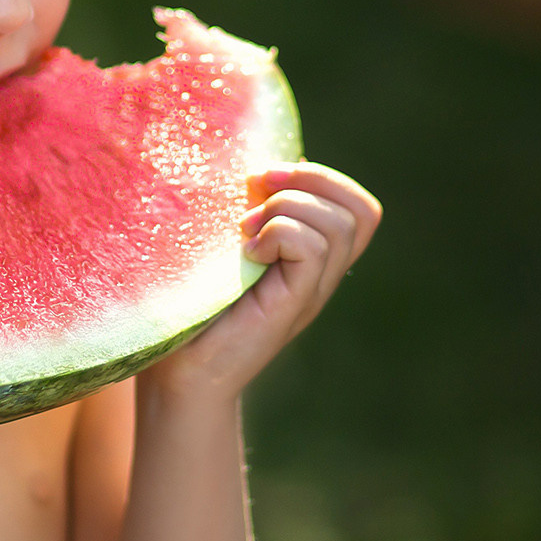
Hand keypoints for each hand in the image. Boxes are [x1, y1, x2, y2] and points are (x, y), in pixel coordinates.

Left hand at [144, 162, 381, 402]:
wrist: (179, 371)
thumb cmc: (191, 305)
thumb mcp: (226, 245)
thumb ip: (251, 213)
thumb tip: (261, 169)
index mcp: (312, 258)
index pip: (360, 209)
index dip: (325, 178)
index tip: (265, 179)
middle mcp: (321, 276)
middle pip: (360, 211)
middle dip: (309, 181)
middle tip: (255, 193)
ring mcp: (310, 292)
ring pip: (337, 224)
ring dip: (286, 209)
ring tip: (246, 231)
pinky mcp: (292, 304)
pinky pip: (312, 247)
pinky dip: (278, 233)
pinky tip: (246, 252)